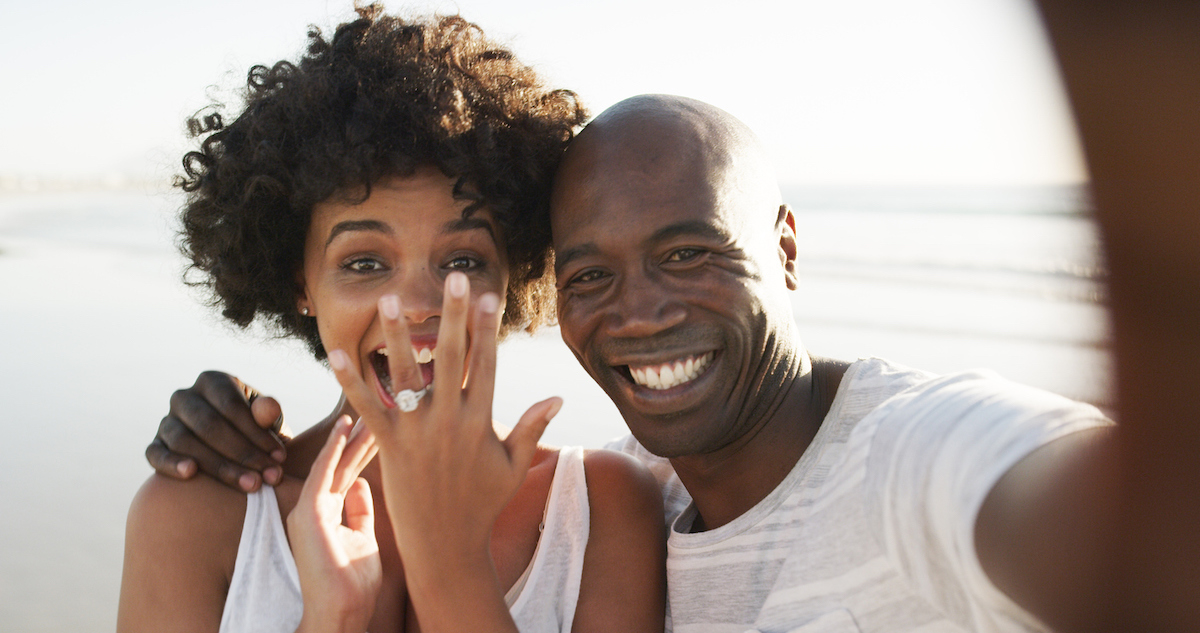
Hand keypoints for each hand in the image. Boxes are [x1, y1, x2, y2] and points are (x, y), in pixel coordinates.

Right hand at [145, 370, 288, 491]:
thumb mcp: (269, 421)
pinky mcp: (155, 445)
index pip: (231, 405)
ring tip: (249, 485)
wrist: (234, 452)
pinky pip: (155, 454)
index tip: (280, 458)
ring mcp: (167, 421)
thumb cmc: (257, 432)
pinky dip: (171, 463)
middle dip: (242, 454)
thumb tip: (267, 410)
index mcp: (213, 382)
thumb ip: (269, 414)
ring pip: (184, 441)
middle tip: (268, 477)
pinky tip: (190, 474)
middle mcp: (185, 397)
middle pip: (209, 425)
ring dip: (219, 466)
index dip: (257, 433)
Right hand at [288, 415, 380, 632]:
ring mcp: (308, 509)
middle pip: (343, 462)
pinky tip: (346, 426)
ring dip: (353, 434)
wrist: (342, 612)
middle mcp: (315, 507)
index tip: (387, 423)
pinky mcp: (307, 513)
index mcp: (328, 513)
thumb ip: (359, 512)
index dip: (366, 448)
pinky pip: (321, 472)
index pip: (349, 471)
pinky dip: (334, 448)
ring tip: (371, 405)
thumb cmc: (354, 584)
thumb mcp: (363, 539)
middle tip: (383, 403)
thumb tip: (360, 483)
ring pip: (335, 461)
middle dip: (363, 434)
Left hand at [328, 273, 559, 625]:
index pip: (485, 363)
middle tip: (453, 278)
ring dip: (397, 336)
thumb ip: (532, 428)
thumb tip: (558, 396)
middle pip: (452, 357)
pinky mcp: (389, 447)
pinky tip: (337, 353)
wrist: (446, 546)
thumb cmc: (482, 505)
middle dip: (453, 316)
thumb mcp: (512, 466)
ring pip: (406, 376)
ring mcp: (417, 433)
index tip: (487, 295)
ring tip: (390, 300)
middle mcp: (449, 421)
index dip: (486, 327)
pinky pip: (367, 407)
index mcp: (480, 421)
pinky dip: (351, 381)